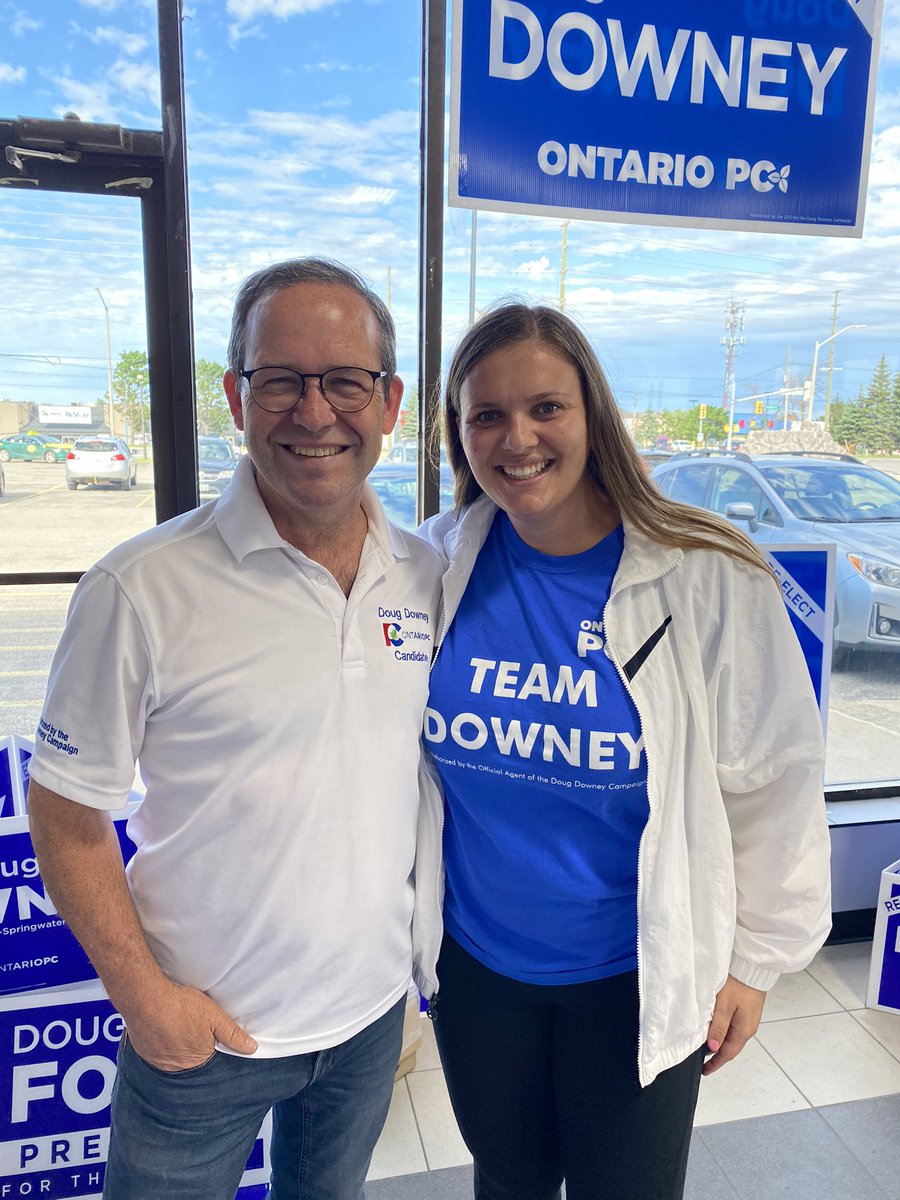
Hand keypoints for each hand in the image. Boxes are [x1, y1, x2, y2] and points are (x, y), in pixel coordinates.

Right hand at [125, 982, 257, 1072]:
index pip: (210, 1061)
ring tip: (177, 1026)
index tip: (207, 1035)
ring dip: (176, 1045)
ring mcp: (158, 1061)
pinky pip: (155, 1052)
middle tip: (191, 1027)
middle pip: (190, 1060)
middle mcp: (177, 1067)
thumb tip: (251, 1048)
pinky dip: (160, 1043)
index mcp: (197, 1060)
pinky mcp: (143, 1053)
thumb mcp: (214, 1016)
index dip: (210, 1046)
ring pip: (172, 1057)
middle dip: (194, 1046)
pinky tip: (162, 1028)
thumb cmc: (181, 1006)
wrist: (146, 999)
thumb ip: (232, 1034)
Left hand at [702, 975, 765, 1076]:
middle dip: (717, 1055)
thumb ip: (718, 1027)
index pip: (727, 1053)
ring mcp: (749, 1020)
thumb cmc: (738, 985)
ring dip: (720, 1043)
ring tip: (706, 1046)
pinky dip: (725, 1033)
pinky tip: (716, 1029)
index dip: (715, 1063)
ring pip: (732, 1038)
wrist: (752, 968)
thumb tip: (713, 1048)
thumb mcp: (724, 1006)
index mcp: (743, 1031)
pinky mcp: (747, 1012)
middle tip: (703, 1061)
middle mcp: (748, 1028)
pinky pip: (735, 1028)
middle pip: (731, 1047)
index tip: (705, 1071)